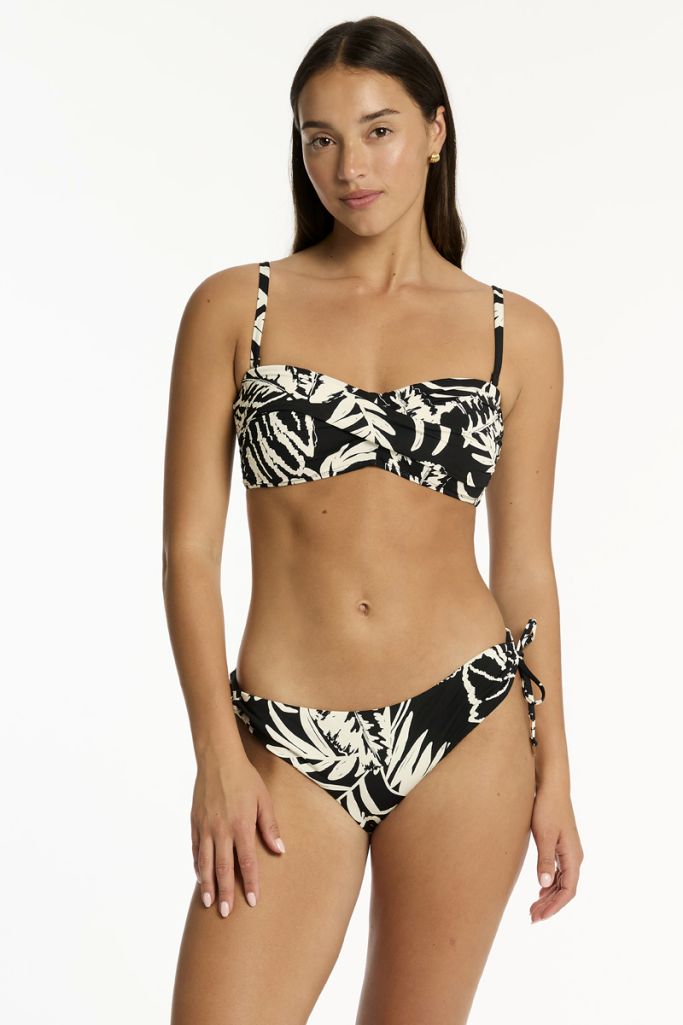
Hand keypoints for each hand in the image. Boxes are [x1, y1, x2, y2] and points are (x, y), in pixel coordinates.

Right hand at [190, 751, 286, 917]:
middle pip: (222, 868)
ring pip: (205, 862)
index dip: (250, 883)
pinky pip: (195, 849)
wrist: (218, 759)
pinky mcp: (195, 822)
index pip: (246, 862)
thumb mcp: (264, 799)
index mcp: (241, 825)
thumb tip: (279, 850)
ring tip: (209, 903)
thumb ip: (270, 826)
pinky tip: (200, 878)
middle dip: (225, 892)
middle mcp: (221, 829)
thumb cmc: (245, 778)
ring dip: (207, 885)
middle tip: (227, 913)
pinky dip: (197, 866)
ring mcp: (205, 827)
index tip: (253, 902)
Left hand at [529, 782, 583, 923]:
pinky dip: (550, 884)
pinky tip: (540, 891)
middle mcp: (574, 856)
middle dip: (550, 905)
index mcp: (573, 856)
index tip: (539, 917)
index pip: (568, 890)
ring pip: (562, 882)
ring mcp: (569, 851)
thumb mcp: (544, 835)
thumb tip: (545, 885)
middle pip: (565, 889)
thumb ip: (545, 860)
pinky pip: (559, 872)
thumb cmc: (547, 808)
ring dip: (549, 897)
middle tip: (532, 918)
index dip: (554, 906)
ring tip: (533, 908)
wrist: (551, 786)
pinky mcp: (561, 846)